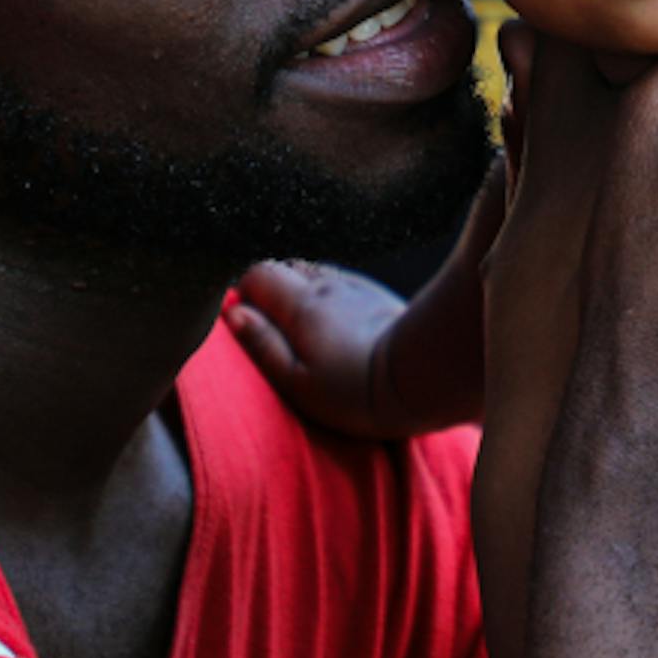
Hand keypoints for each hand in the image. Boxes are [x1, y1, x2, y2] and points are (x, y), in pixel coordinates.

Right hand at [230, 259, 414, 437]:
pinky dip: (329, 294)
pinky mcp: (378, 295)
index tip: (249, 323)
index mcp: (300, 303)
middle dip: (272, 290)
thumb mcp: (296, 381)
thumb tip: (233, 313)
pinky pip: (342, 282)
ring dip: (302, 290)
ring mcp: (355, 286)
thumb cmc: (356, 390)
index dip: (246, 295)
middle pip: (286, 267)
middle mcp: (327, 285)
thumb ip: (261, 344)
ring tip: (305, 327)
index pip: (258, 273)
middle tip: (276, 329)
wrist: (424, 378)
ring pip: (315, 272)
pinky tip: (337, 321)